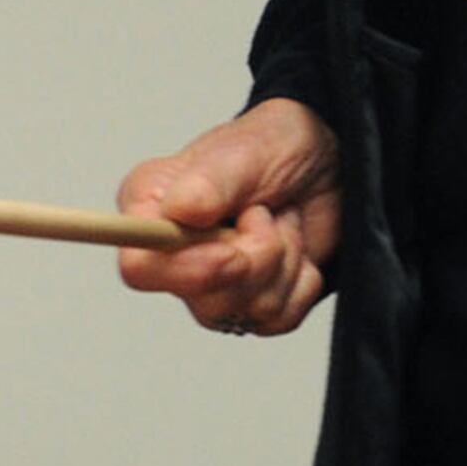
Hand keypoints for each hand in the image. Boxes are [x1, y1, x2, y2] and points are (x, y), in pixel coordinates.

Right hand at [115, 97, 341, 336]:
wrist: (326, 161)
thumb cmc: (274, 147)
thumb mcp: (246, 150)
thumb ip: (211, 181)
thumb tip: (181, 210)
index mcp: (153, 211)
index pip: (140, 268)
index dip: (187, 270)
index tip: (231, 252)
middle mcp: (176, 256)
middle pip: (204, 301)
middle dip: (255, 259)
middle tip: (265, 213)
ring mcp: (214, 286)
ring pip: (247, 312)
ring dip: (284, 261)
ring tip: (281, 221)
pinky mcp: (254, 304)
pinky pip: (280, 318)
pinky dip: (302, 281)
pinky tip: (296, 247)